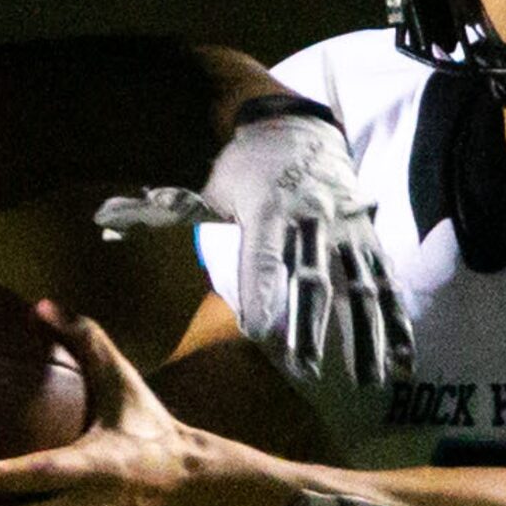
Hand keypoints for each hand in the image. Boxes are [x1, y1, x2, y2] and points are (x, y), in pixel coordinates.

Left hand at [95, 112, 411, 386]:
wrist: (292, 125)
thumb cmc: (237, 164)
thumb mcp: (200, 184)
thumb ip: (158, 210)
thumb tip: (104, 221)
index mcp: (267, 210)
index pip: (264, 260)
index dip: (264, 298)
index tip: (260, 338)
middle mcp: (312, 219)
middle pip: (314, 278)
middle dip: (311, 326)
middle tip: (307, 372)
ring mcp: (346, 229)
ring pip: (359, 287)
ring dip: (365, 336)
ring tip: (369, 381)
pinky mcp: (367, 237)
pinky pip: (384, 283)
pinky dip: (394, 322)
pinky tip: (400, 361)